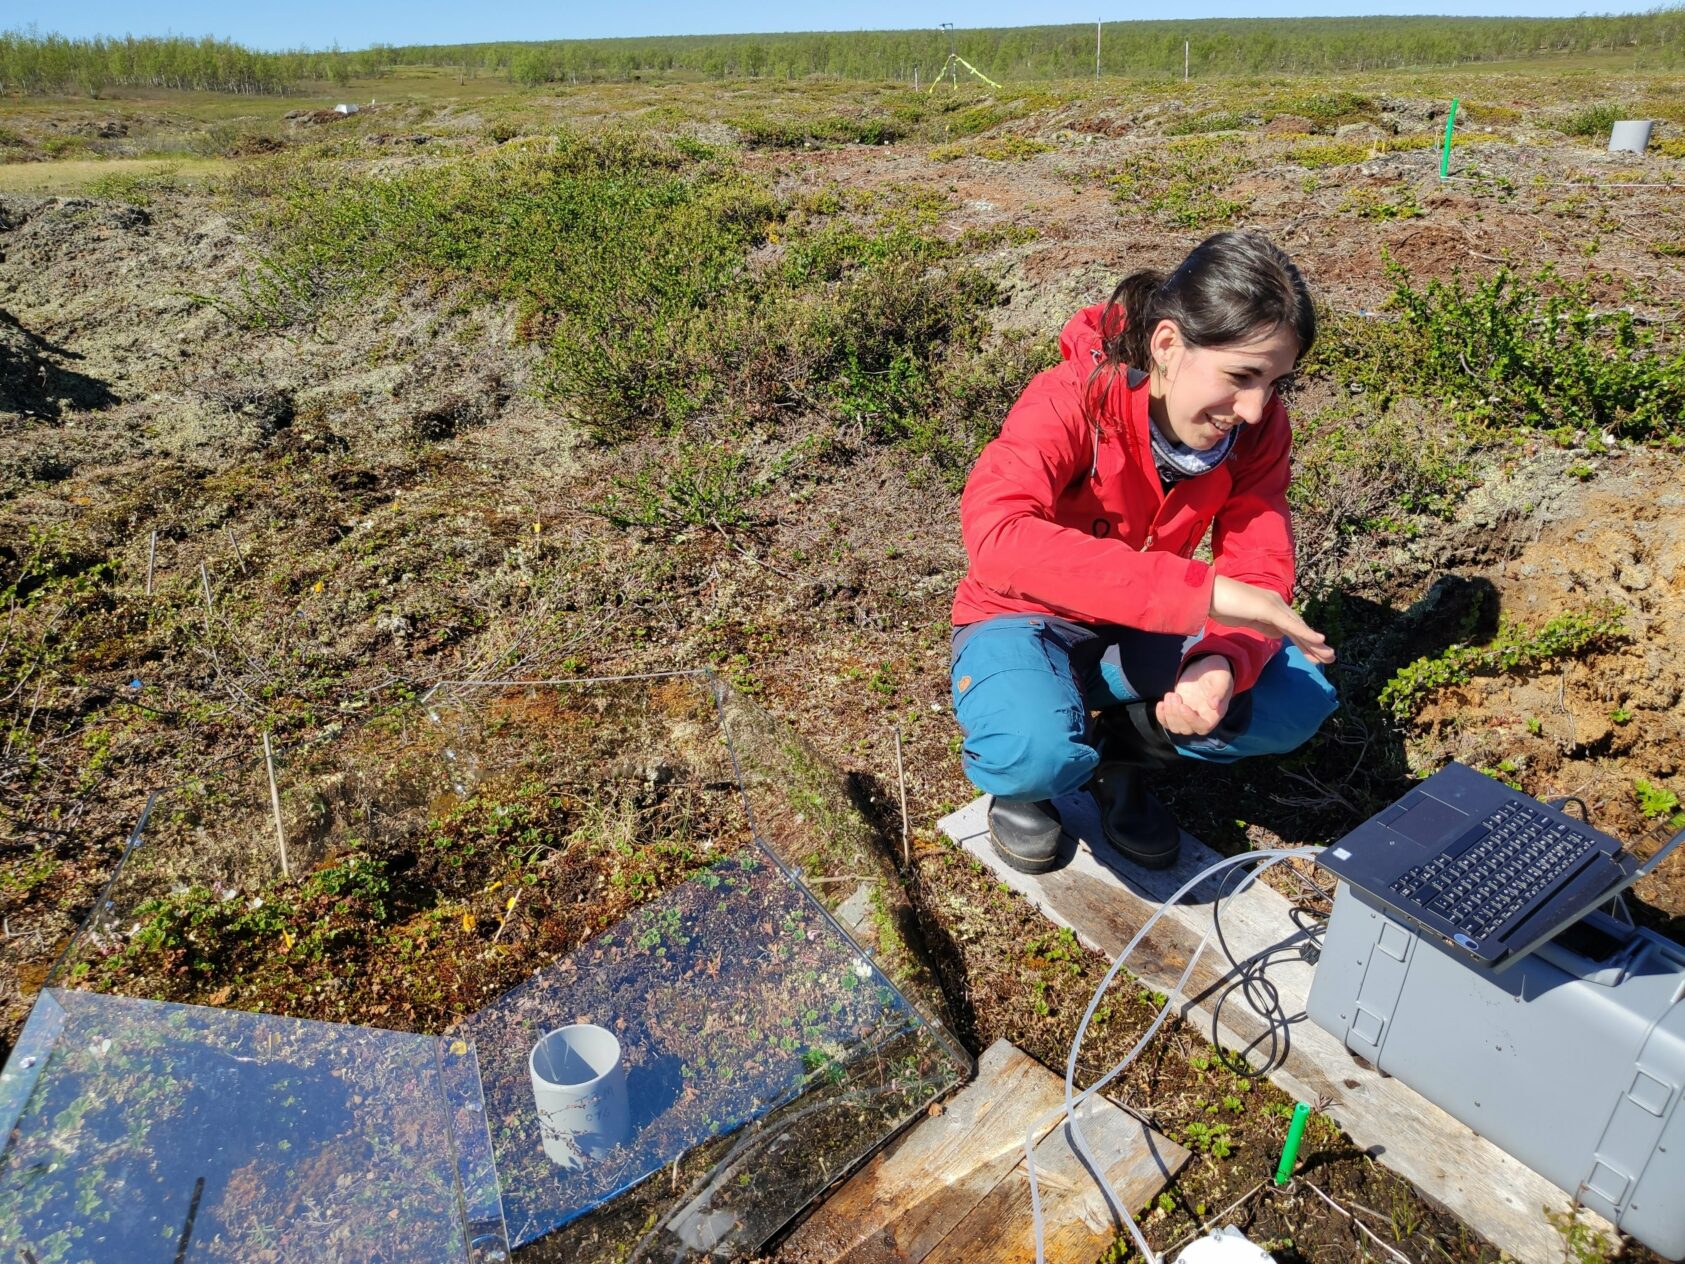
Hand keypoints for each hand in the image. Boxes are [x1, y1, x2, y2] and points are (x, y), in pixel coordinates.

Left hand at [1157, 655, 1233, 736]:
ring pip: (1175, 727)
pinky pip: (1167, 722)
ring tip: (1170, 695)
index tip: (1182, 706)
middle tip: (1174, 695)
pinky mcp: (1178, 712)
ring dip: (1168, 714)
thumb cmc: (1216, 673)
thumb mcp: (1221, 678)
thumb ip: (1219, 691)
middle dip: (1176, 714)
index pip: (1203, 726)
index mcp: (1214, 714)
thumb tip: (1214, 705)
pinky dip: (1161, 716)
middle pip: (1186, 729)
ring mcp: (1188, 716)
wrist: (1205, 669)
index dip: (1191, 720)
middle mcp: (1201, 718)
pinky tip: (1161, 703)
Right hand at [1210, 576, 1334, 664]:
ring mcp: (1273, 605)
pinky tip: (1319, 641)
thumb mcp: (1247, 619)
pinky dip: (1305, 633)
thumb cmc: (1221, 605)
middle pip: (1299, 627)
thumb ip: (1263, 625)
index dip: (1304, 642)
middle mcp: (1276, 603)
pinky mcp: (1268, 609)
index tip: (1314, 657)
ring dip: (1315, 643)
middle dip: (1314, 645)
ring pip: (1299, 627)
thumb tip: (1277, 635)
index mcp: (1271, 606)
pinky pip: (1290, 625)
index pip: (1291, 627)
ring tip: (1330, 656)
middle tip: (1329, 659)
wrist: (1207, 594)